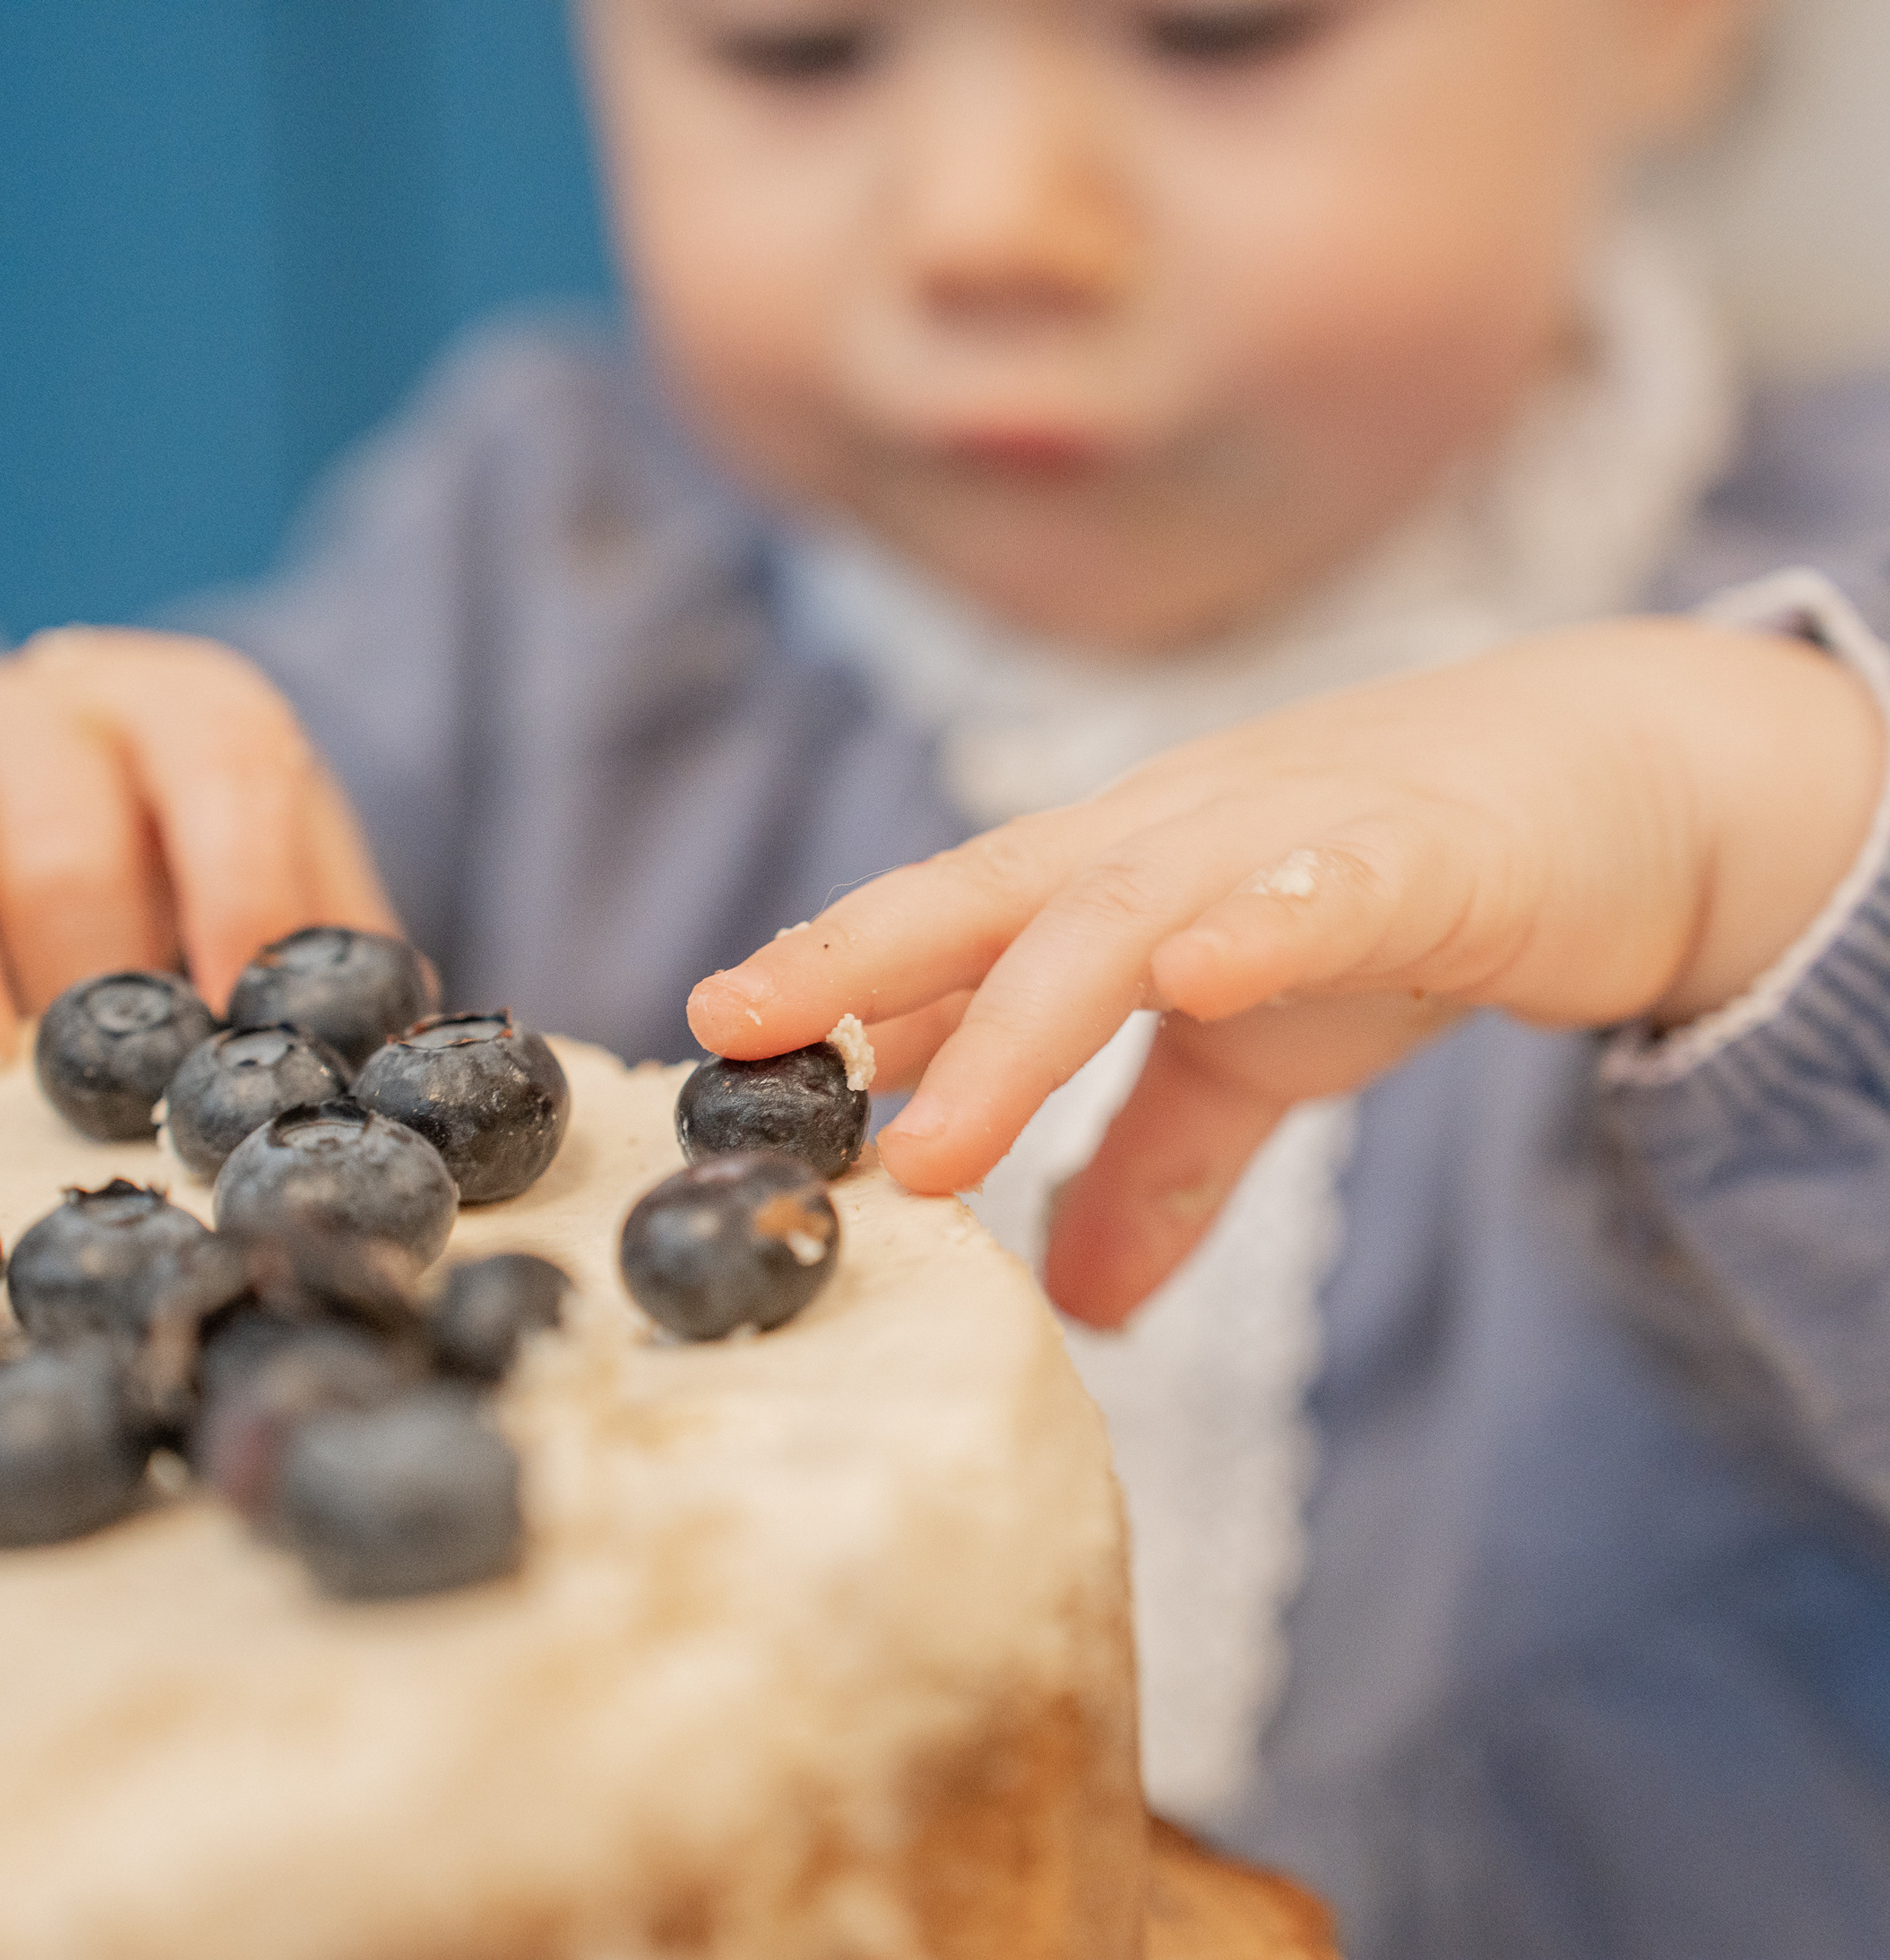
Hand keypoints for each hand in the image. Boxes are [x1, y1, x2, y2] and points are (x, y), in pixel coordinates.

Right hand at [0, 628, 396, 1071]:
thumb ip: (332, 937)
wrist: (70, 741)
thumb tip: (388, 1051)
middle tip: (124, 1086)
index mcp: (203, 711)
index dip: (238, 897)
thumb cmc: (197, 829)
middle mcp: (72, 702)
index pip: (231, 776)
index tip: (230, 1009)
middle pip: (77, 852)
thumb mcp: (281, 853)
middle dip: (101, 978)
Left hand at [689, 618, 1883, 1325]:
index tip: (713, 1049)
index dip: (833, 984)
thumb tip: (1074, 1304)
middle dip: (857, 959)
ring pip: (1129, 914)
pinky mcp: (1427, 856)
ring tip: (932, 1141)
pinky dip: (1271, 923)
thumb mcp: (1256, 1055)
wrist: (1599, 784)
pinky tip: (1209, 972)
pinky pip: (1336, 886)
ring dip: (1022, 1020)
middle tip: (739, 1034)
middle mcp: (1169, 843)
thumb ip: (1157, 1162)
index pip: (949, 932)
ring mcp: (1290, 837)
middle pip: (990, 895)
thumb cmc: (1390, 903)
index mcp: (1112, 883)